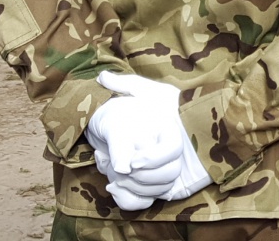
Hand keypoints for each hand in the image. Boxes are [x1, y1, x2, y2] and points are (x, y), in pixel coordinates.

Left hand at [86, 72, 211, 210]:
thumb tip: (103, 78)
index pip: (172, 149)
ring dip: (135, 188)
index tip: (131, 162)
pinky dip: (131, 200)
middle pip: (168, 174)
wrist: (137, 129)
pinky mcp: (156, 189)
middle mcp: (176, 154)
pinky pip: (148, 201)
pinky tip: (114, 190)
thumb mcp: (140, 92)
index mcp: (172, 131)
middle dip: (141, 177)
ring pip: (159, 190)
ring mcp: (167, 173)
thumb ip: (125, 84)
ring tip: (113, 178)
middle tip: (119, 171)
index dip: (152, 158)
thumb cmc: (143, 109)